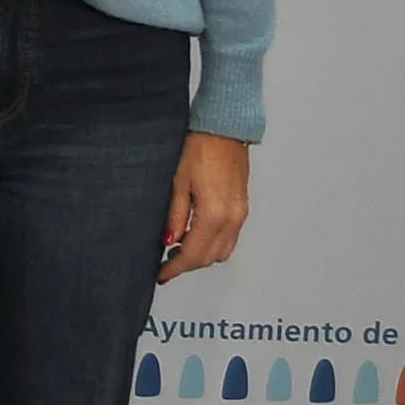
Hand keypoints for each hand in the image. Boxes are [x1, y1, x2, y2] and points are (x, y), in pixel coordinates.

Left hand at [158, 132, 251, 282]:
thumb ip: (175, 216)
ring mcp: (241, 215)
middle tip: (166, 264)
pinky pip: (230, 238)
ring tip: (177, 251)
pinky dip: (213, 245)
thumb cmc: (199, 148)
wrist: (224, 130)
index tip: (162, 275)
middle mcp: (232, 219)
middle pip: (210, 258)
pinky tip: (195, 236)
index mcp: (214, 215)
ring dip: (201, 257)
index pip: (193, 254)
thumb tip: (169, 241)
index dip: (175, 268)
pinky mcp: (243, 208)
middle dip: (187, 265)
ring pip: (222, 251)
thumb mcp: (177, 182)